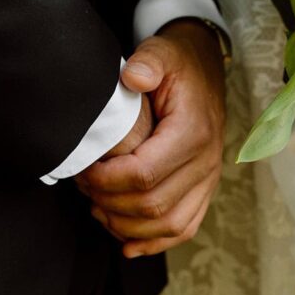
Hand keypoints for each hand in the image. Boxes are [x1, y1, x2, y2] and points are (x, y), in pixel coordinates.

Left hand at [80, 19, 225, 257]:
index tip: (84, 170)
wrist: (205, 67)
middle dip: (110, 204)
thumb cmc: (179, 64)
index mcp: (193, 131)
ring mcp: (209, 177)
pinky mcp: (205, 187)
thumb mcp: (162, 52)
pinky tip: (127, 242)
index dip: (107, 180)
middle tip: (85, 188)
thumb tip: (132, 78)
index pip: (145, 174)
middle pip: (153, 205)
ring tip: (99, 209)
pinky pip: (185, 227)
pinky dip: (156, 242)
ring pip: (169, 224)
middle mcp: (206, 160)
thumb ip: (148, 63)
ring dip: (128, 226)